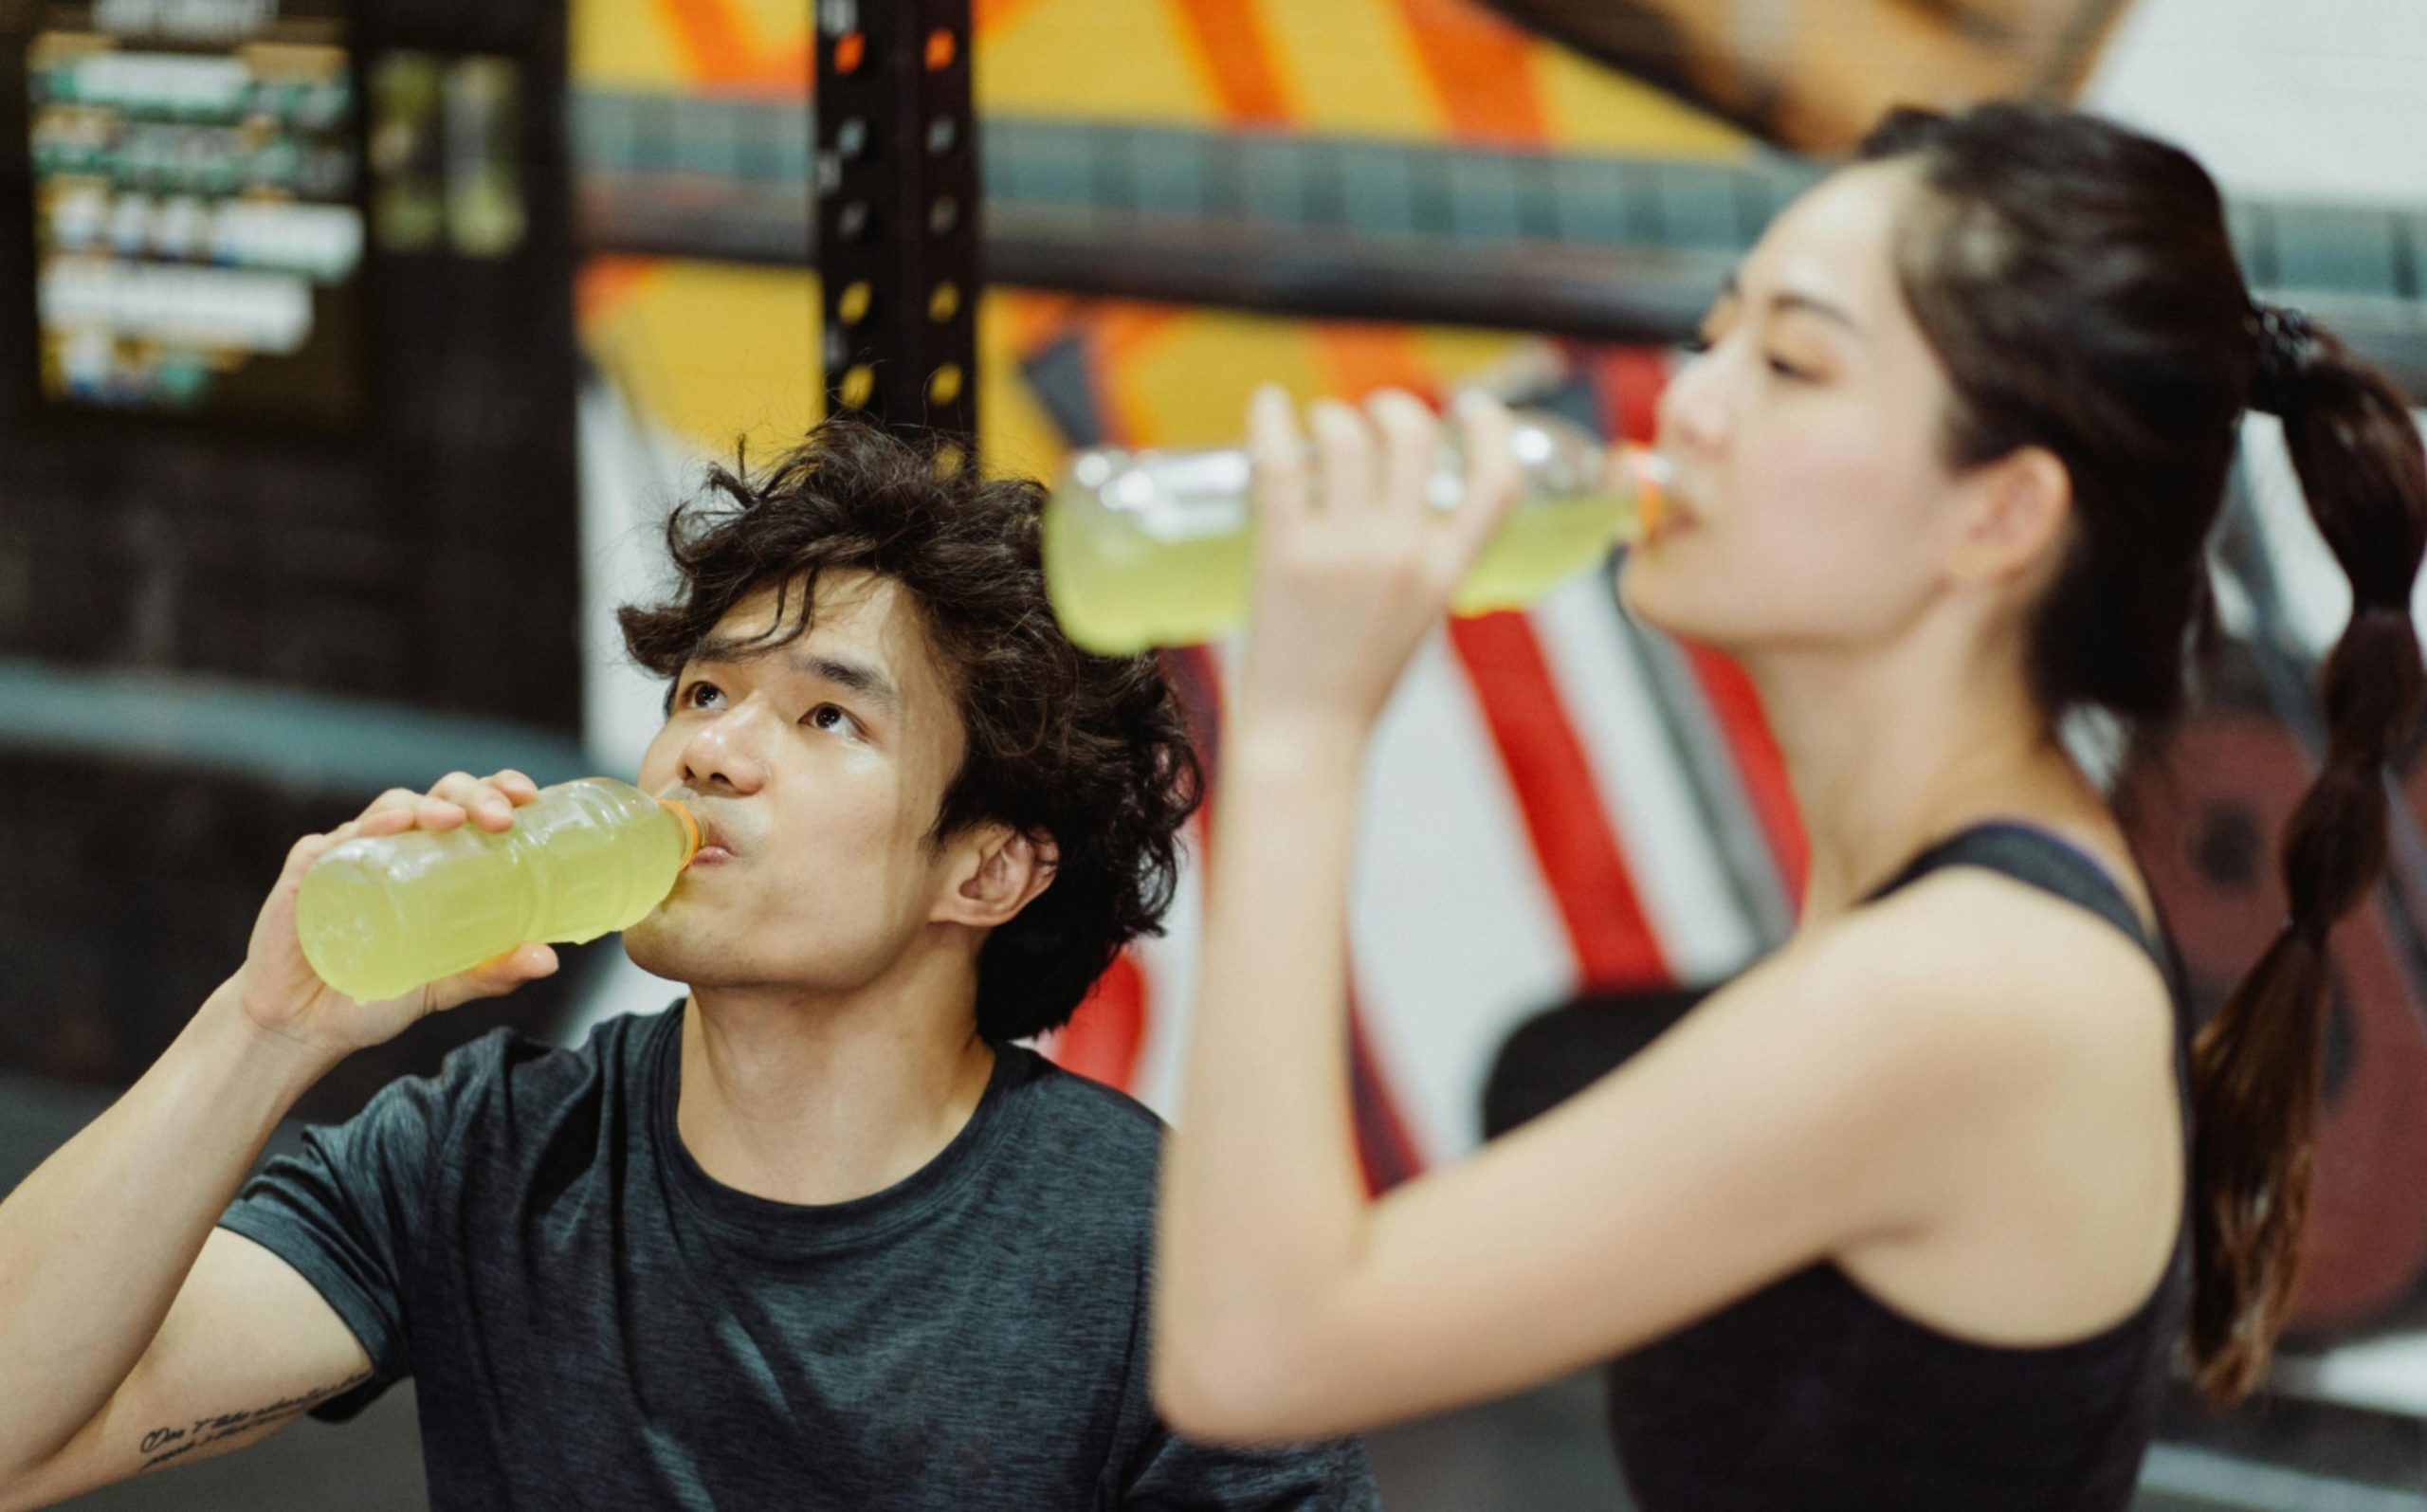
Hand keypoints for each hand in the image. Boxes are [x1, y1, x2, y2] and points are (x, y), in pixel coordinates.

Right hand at [221, 769, 559, 1064]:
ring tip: (450, 820)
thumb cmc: (376, 993)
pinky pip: (333, 841)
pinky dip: (364, 828)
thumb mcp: (444, 985)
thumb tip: (548, 960)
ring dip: (424, 805)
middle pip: (438, 797)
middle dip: (473, 795)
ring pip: (390, 807)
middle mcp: (394, 847)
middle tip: (501, 818)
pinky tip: (389, 828)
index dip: (498, 790)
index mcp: (433, 860)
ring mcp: (350, 854)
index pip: (470, 807)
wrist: (305, 1027)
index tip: (528, 798)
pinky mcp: (306, 873)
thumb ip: (491, 972)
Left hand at [1232, 385, 1523, 743]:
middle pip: (1411, 437)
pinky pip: (1279, 464)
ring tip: (1317, 428)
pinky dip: (1270, 420)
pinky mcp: (1284, 553)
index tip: (1473, 406)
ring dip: (1330, 416)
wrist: (1305, 736)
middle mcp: (1400, 554)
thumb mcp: (1419, 619)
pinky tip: (1267, 402)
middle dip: (1393, 407)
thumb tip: (1405, 502)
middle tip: (1371, 415)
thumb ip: (1423, 562)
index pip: (1495, 484)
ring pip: (1343, 436)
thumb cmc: (1357, 683)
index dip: (1492, 430)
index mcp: (1444, 573)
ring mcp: (1342, 551)